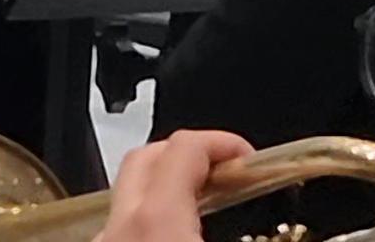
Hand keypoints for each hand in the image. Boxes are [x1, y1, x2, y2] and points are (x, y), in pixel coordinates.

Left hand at [94, 134, 258, 241]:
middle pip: (145, 161)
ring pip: (127, 198)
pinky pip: (123, 230)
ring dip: (165, 191)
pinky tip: (175, 238)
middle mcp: (116, 231)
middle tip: (224, 172)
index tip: (247, 157)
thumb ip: (257, 234)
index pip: (185, 148)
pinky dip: (150, 223)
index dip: (223, 142)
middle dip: (186, 155)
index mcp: (156, 222)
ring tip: (204, 208)